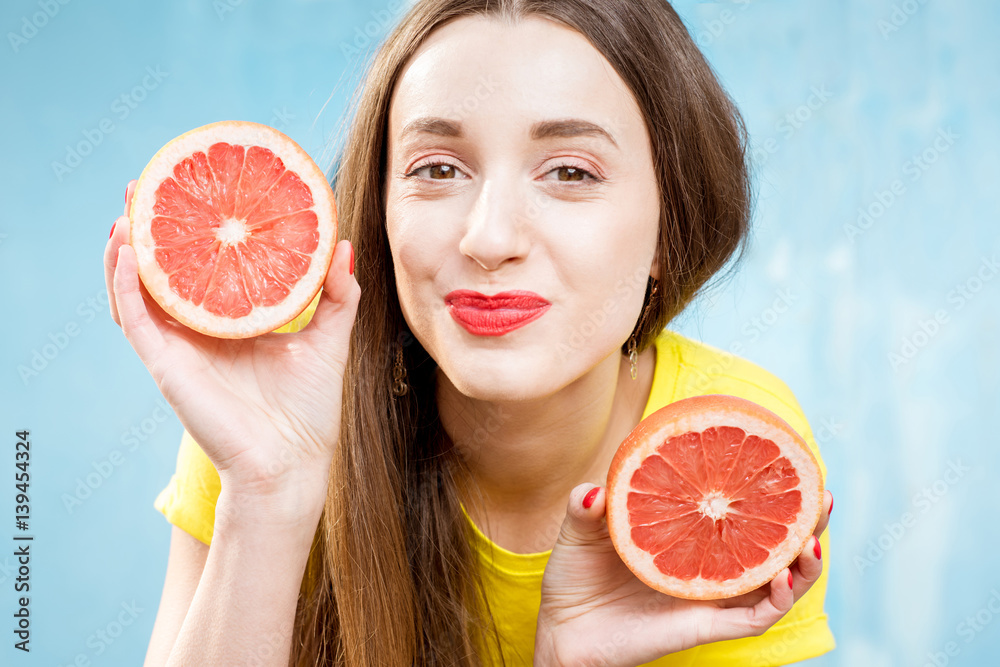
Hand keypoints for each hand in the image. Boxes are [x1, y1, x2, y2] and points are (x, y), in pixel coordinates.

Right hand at [105, 180, 359, 516]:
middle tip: (149, 186)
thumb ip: (337, 296)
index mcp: (233, 326)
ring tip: (127, 210)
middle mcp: (201, 334)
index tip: (197, 193)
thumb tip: (344, 248)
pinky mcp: (168, 366)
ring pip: (139, 291)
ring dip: (128, 251)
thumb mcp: (328, 341)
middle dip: (152, 232)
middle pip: (166, 274)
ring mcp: (180, 349)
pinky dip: (127, 285)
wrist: (292, 464)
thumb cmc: (308, 413)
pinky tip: (127, 253)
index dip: (197, 236)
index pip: (206, 272)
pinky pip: (135, 319)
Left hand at [534, 484, 832, 666]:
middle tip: (823, 494)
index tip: (790, 458)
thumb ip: (585, 505)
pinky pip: (752, 617)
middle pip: (770, 542)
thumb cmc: (575, 578)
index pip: (735, 509)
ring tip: (815, 538)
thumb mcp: (579, 530)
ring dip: (803, 563)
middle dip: (803, 521)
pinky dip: (775, 600)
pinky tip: (782, 576)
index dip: (766, 488)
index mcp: (686, 535)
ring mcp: (707, 596)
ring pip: (774, 582)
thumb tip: (595, 490)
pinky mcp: (702, 626)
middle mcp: (706, 565)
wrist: (563, 631)